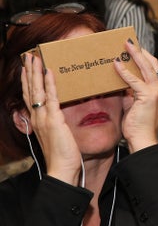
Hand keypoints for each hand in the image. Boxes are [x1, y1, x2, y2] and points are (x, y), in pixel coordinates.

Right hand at [21, 53, 80, 184]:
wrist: (62, 168)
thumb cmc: (63, 154)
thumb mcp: (57, 135)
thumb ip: (56, 124)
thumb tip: (60, 116)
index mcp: (38, 120)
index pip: (31, 97)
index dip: (27, 81)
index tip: (26, 68)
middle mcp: (37, 117)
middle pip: (30, 89)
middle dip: (29, 72)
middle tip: (28, 56)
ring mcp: (43, 117)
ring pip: (37, 90)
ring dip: (36, 72)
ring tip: (35, 58)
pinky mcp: (53, 119)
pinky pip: (51, 97)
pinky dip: (49, 83)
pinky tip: (49, 72)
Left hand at [114, 39, 157, 152]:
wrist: (143, 140)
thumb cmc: (138, 126)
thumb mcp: (134, 105)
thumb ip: (130, 92)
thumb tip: (120, 81)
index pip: (154, 69)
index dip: (144, 57)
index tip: (134, 49)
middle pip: (152, 63)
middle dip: (140, 51)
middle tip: (129, 41)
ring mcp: (157, 91)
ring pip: (146, 67)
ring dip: (135, 54)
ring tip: (125, 45)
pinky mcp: (148, 96)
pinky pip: (134, 80)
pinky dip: (124, 71)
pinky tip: (116, 64)